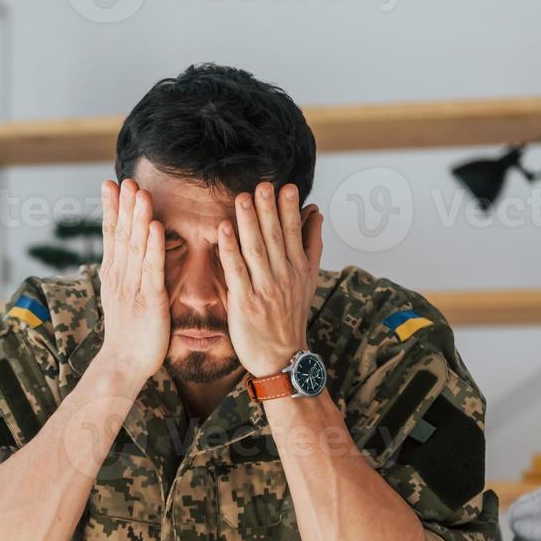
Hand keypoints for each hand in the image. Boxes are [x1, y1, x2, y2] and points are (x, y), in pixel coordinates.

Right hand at [96, 179, 169, 381]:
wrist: (122, 364)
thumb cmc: (128, 334)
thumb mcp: (121, 298)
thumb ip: (124, 274)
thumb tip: (123, 254)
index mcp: (113, 274)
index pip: (111, 235)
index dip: (111, 209)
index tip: (111, 184)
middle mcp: (119, 276)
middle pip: (121, 234)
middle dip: (123, 205)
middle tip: (125, 179)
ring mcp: (133, 287)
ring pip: (136, 246)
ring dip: (138, 218)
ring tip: (141, 192)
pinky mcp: (150, 300)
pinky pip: (153, 269)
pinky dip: (154, 246)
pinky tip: (156, 226)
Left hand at [217, 182, 322, 377]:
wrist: (282, 357)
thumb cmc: (290, 317)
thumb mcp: (309, 280)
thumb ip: (312, 244)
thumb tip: (316, 212)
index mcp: (298, 269)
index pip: (295, 232)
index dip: (290, 209)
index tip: (287, 186)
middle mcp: (283, 276)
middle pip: (276, 236)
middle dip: (269, 209)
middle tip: (264, 184)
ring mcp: (264, 288)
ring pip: (256, 249)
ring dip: (249, 222)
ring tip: (242, 197)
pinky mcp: (245, 302)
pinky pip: (236, 271)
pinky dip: (230, 249)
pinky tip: (224, 229)